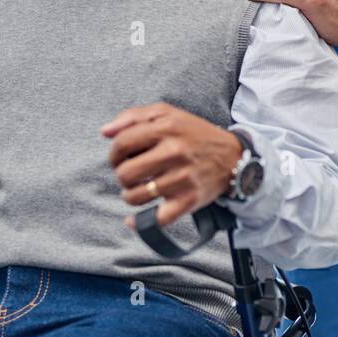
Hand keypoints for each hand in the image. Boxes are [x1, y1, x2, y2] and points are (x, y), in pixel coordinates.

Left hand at [102, 103, 243, 228]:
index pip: (122, 144)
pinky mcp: (188, 200)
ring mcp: (181, 179)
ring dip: (130, 196)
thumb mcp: (167, 114)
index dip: (114, 154)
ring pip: (135, 197)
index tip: (120, 158)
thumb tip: (104, 132)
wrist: (233, 157)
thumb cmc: (195, 134)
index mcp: (166, 128)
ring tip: (139, 189)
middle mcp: (174, 152)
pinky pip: (155, 219)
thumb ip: (133, 116)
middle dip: (122, 175)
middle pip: (125, 173)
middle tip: (132, 174)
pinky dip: (140, 222)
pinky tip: (136, 218)